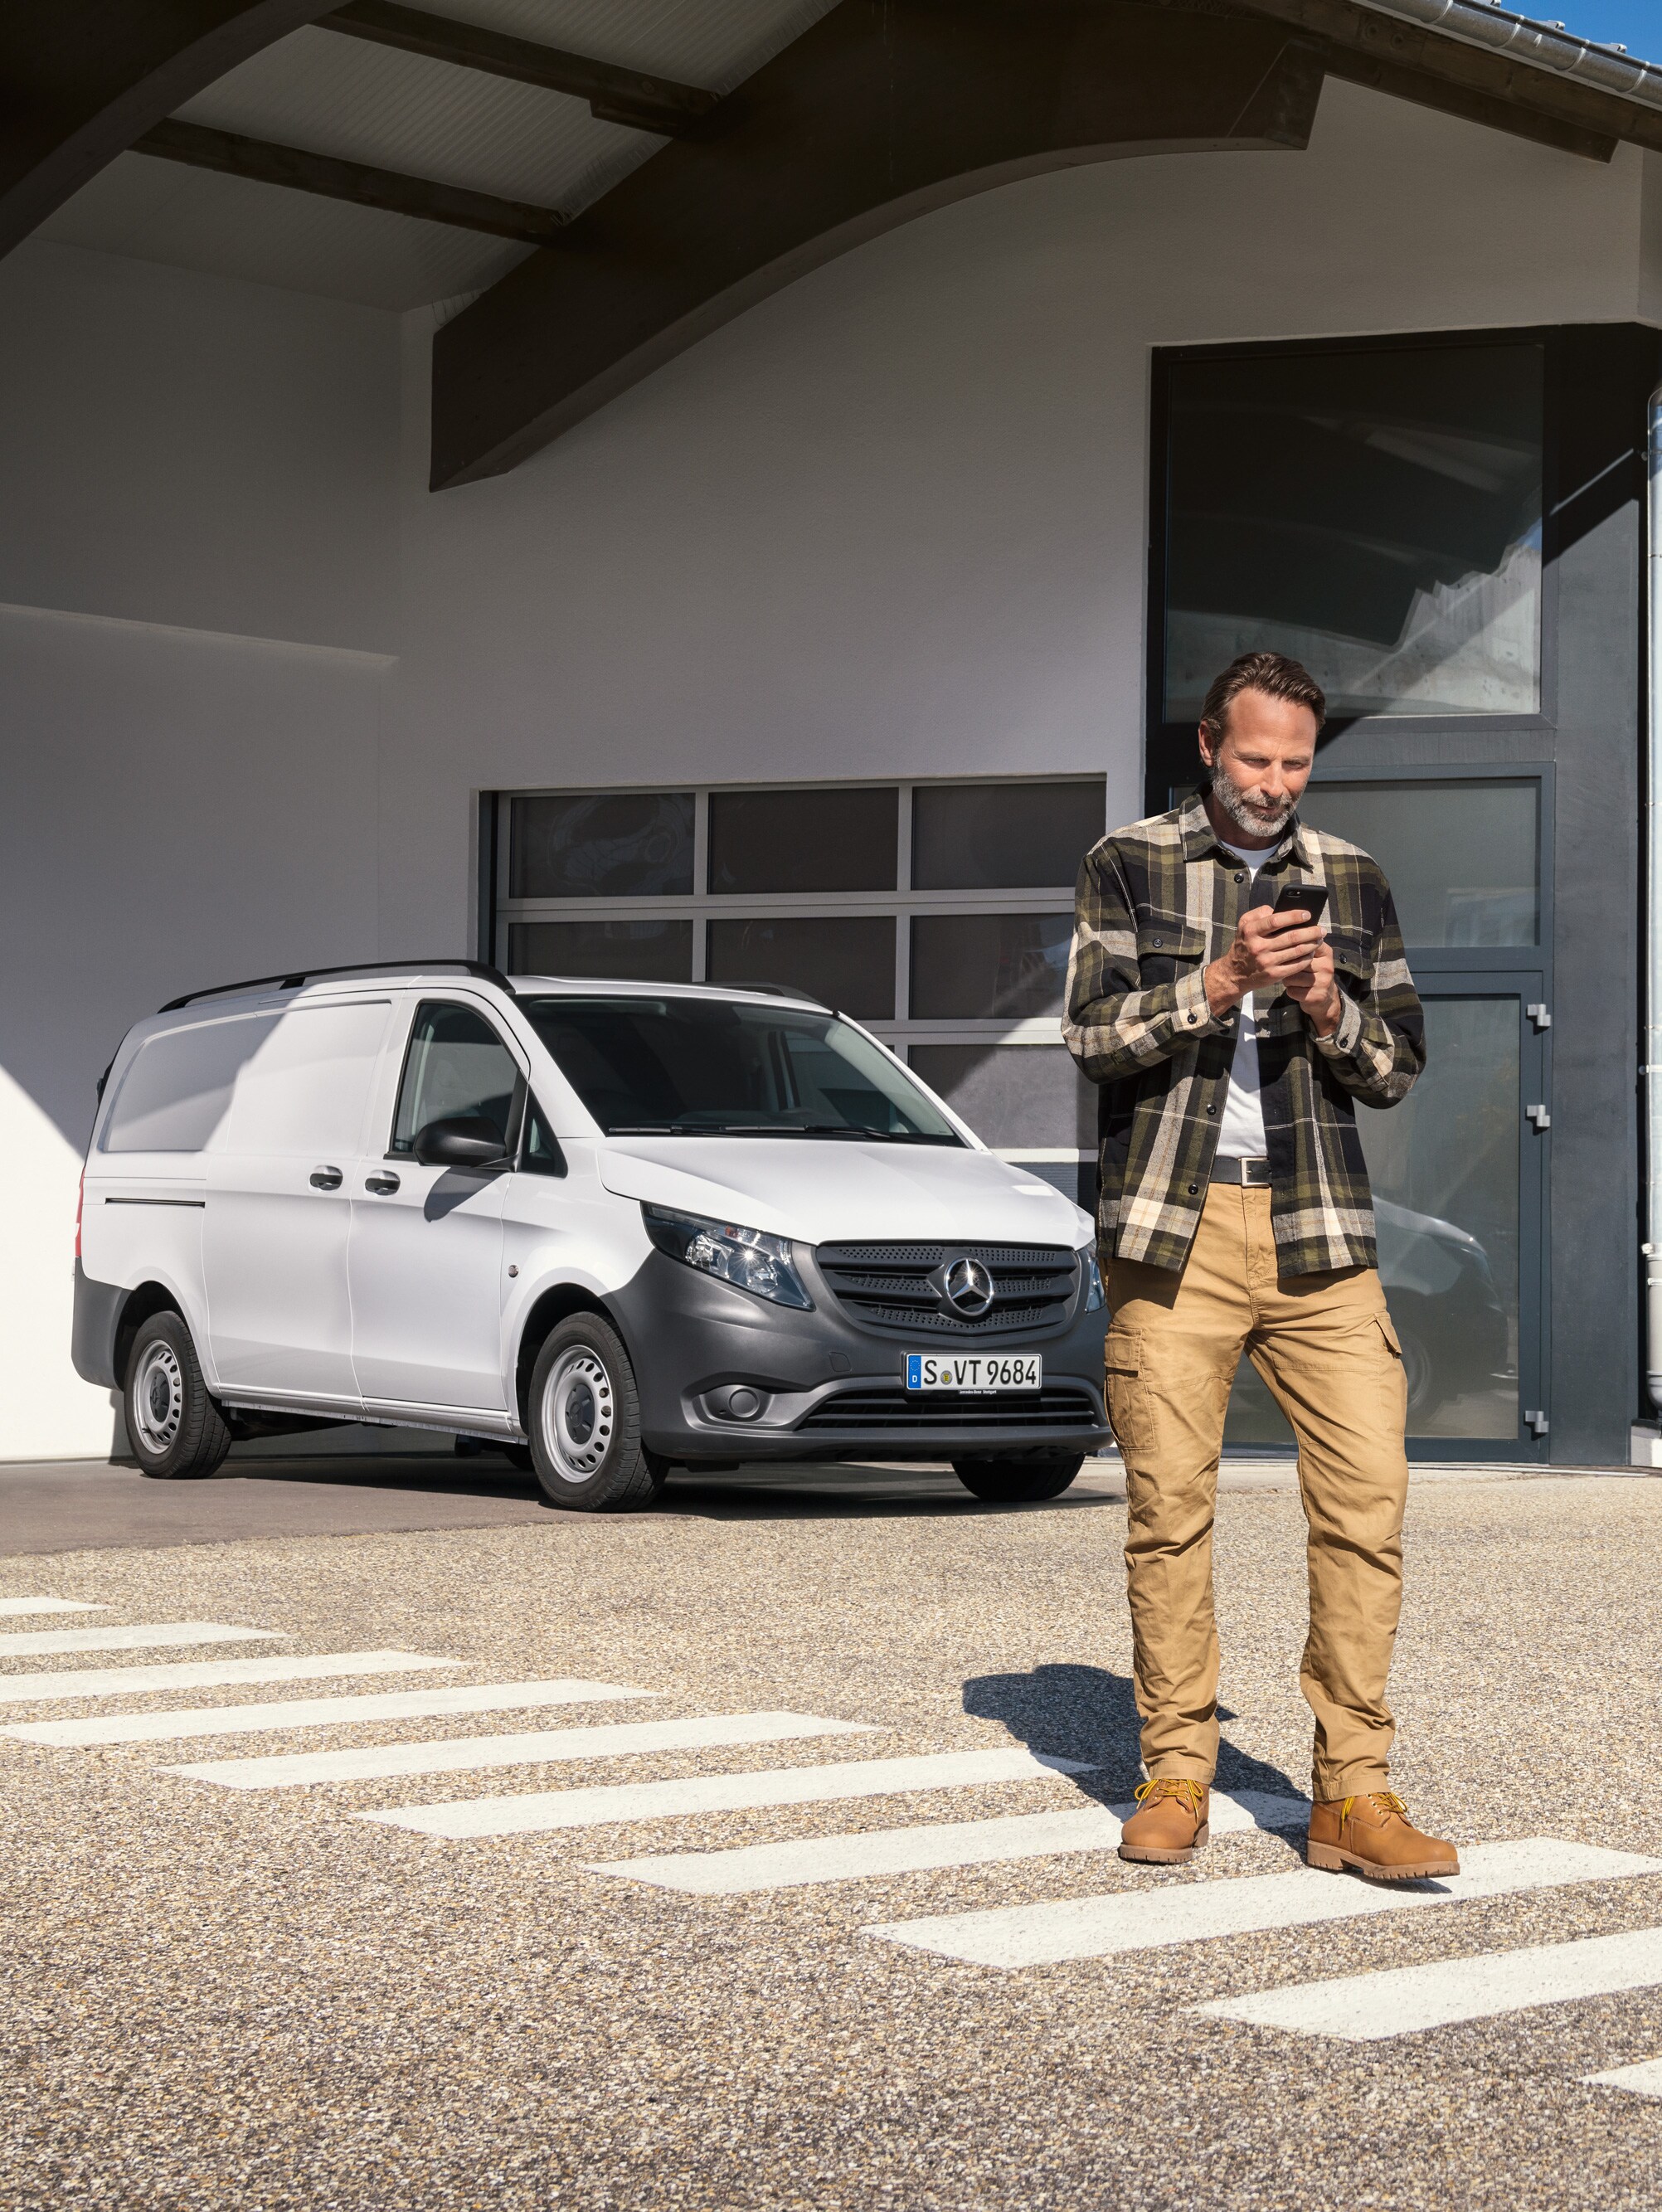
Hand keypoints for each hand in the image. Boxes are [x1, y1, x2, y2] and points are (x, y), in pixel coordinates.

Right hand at [1205, 905, 1339, 1034]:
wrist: (1235, 973)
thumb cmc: (1245, 944)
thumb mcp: (1244, 925)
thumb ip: (1259, 913)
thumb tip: (1278, 909)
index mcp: (1251, 931)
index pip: (1275, 920)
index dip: (1294, 916)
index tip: (1308, 914)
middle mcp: (1258, 947)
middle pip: (1291, 937)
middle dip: (1310, 932)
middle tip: (1321, 929)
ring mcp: (1267, 962)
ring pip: (1297, 951)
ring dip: (1312, 944)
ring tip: (1320, 939)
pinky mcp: (1273, 974)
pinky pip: (1296, 965)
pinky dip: (1307, 958)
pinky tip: (1312, 953)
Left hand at [1281, 931, 1341, 1037]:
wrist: (1324, 998)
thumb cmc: (1312, 972)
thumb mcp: (1313, 957)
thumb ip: (1303, 944)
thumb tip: (1283, 929)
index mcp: (1326, 952)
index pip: (1305, 944)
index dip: (1291, 947)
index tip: (1285, 950)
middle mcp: (1327, 966)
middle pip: (1295, 961)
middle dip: (1287, 965)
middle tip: (1287, 967)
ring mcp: (1323, 982)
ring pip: (1292, 976)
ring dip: (1287, 979)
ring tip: (1293, 979)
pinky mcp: (1316, 996)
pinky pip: (1292, 990)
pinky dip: (1290, 990)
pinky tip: (1296, 989)